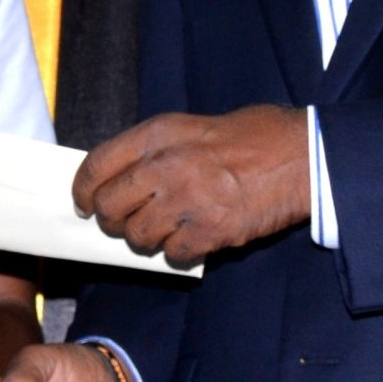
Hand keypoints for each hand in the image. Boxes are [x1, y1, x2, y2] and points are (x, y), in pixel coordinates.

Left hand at [73, 105, 308, 266]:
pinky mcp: (209, 232)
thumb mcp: (190, 127)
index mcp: (157, 134)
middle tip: (123, 222)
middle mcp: (164, 166)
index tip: (83, 203)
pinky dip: (177, 252)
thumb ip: (152, 151)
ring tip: (164, 229)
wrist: (300, 156)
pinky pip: (172, 254)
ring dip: (145, 238)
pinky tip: (192, 238)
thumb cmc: (249, 137)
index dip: (82, 190)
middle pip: (108, 207)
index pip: (96, 166)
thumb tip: (120, 180)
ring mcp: (185, 201)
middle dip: (111, 219)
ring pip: (137, 236)